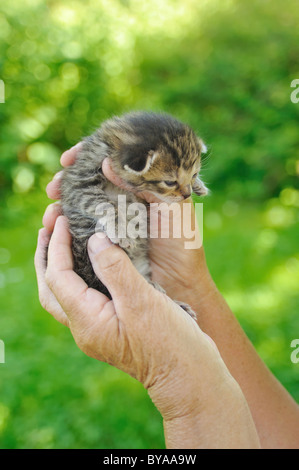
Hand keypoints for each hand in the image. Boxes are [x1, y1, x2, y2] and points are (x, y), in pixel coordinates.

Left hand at [35, 215, 259, 447]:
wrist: (188, 376)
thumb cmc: (169, 341)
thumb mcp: (142, 300)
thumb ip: (114, 268)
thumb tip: (94, 240)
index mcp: (88, 322)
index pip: (58, 277)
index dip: (57, 246)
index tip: (64, 220)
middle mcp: (86, 328)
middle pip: (51, 290)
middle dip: (46, 258)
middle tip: (48, 228)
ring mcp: (97, 331)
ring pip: (64, 295)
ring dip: (58, 267)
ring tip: (61, 241)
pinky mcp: (110, 328)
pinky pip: (82, 298)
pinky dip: (78, 276)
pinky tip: (90, 262)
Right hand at [45, 144, 213, 311]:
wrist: (182, 282)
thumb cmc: (182, 241)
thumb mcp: (169, 206)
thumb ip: (144, 182)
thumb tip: (107, 163)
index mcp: (142, 186)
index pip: (112, 162)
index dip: (89, 156)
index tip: (70, 158)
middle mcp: (125, 200)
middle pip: (91, 182)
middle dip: (69, 180)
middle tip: (55, 185)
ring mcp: (113, 221)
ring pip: (81, 205)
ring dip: (62, 203)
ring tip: (52, 206)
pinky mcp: (106, 243)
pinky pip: (81, 228)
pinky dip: (65, 225)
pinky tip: (53, 223)